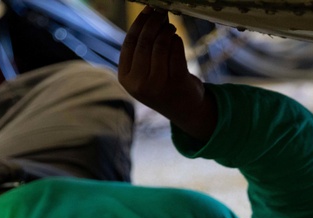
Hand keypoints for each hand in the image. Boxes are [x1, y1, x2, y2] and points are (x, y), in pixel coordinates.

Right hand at [118, 7, 216, 140]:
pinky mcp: (177, 83)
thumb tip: (149, 15)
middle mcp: (140, 84)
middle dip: (153, 22)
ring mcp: (158, 85)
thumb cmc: (163, 86)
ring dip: (166, 30)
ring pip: (161, 45)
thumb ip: (142, 50)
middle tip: (161, 12)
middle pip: (145, 42)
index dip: (138, 23)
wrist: (186, 111)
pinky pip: (176, 52)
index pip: (129, 43)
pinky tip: (176, 38)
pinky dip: (176, 41)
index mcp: (126, 79)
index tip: (147, 9)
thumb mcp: (144, 73)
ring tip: (170, 26)